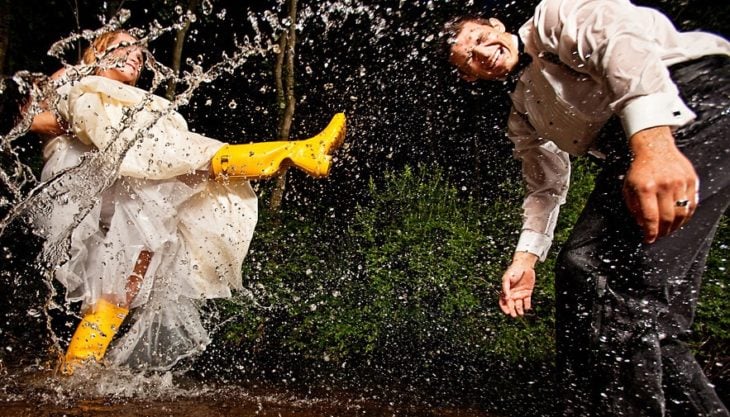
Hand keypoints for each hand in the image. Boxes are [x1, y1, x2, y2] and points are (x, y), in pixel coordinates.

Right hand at [499, 252, 536, 316]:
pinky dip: (527, 306)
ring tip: (521, 313)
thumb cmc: (514, 270)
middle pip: (511, 305)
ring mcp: (520, 294)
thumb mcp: (507, 278)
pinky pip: (527, 301)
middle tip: (514, 315)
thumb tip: (506, 298)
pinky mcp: (527, 293)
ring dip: (519, 310)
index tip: (507, 311)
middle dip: (512, 310)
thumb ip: (505, 288)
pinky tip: (527, 307)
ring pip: (519, 305)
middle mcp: (513, 294)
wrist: (524, 265)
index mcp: (506, 291)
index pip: (503, 301)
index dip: (504, 307)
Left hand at [623, 126, 697, 243]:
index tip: (648, 239)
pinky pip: (692, 204)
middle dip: (663, 231)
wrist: (655, 148)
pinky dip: (687, 216)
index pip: (650, 217)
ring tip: (669, 230)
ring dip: (676, 226)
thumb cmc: (640, 170)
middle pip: (667, 217)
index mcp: (645, 188)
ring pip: (682, 213)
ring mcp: (679, 182)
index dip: (650, 232)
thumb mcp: (628, 187)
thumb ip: (633, 207)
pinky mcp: (691, 180)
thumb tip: (642, 225)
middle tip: (659, 236)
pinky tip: (680, 220)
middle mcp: (664, 185)